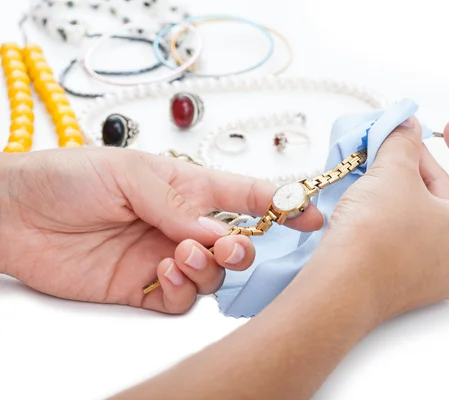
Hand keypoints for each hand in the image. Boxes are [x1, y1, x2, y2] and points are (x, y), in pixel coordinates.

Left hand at [0, 147, 322, 312]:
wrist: (16, 214)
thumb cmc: (67, 177)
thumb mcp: (128, 173)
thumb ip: (177, 204)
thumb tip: (218, 230)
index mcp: (186, 188)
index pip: (244, 195)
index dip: (280, 203)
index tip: (309, 212)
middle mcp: (182, 225)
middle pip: (237, 243)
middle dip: (245, 247)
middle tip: (229, 244)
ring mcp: (165, 258)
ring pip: (214, 274)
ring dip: (209, 267)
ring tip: (181, 253)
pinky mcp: (144, 288)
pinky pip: (182, 299)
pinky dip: (183, 289)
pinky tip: (163, 272)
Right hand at [320, 118, 448, 322]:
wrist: (340, 288)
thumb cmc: (379, 235)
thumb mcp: (395, 173)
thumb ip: (404, 142)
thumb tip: (405, 127)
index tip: (448, 127)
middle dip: (428, 164)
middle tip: (403, 141)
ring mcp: (443, 276)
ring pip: (434, 217)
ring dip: (410, 185)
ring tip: (383, 161)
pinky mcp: (414, 282)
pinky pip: (416, 236)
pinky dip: (401, 209)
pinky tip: (375, 190)